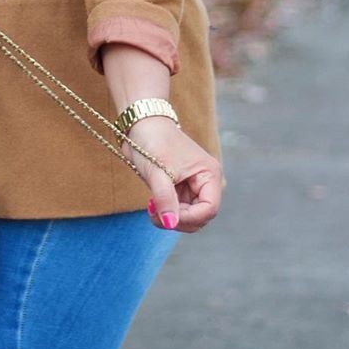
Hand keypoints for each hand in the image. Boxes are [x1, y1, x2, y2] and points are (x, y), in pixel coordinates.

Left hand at [121, 116, 224, 233]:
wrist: (140, 124)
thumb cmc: (152, 142)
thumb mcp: (158, 172)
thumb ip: (165, 199)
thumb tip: (170, 223)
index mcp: (209, 174)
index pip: (209, 209)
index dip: (189, 217)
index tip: (167, 216)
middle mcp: (205, 181)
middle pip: (200, 216)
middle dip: (179, 220)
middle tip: (155, 212)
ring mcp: (192, 186)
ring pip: (189, 216)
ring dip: (171, 218)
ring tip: (152, 207)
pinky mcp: (179, 188)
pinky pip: (178, 210)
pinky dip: (166, 212)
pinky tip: (152, 204)